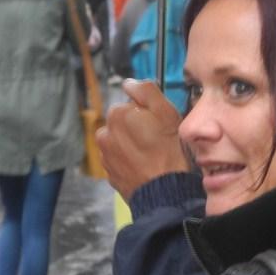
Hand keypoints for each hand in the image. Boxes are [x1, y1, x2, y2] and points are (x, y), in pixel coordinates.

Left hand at [97, 79, 189, 200]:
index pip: (131, 104)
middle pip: (123, 122)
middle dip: (136, 127)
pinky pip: (119, 159)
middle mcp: (106, 133)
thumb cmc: (169, 150)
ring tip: (151, 154)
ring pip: (120, 140)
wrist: (165, 191)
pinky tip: (144, 166)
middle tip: (157, 139)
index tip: (158, 124)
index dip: (147, 112)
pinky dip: (129, 160)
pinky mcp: (109, 173)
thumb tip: (128, 83)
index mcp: (118, 114)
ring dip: (131, 143)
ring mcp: (106, 155)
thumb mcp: (166, 112)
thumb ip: (145, 91)